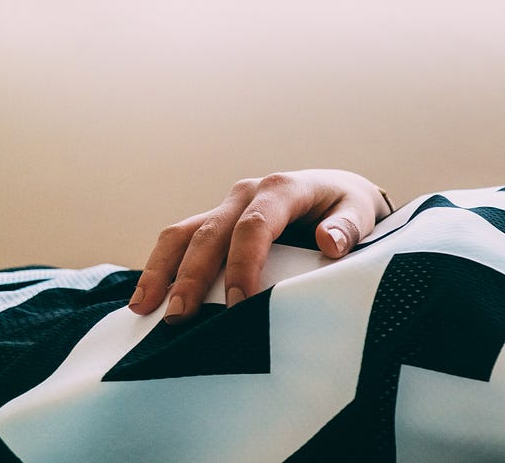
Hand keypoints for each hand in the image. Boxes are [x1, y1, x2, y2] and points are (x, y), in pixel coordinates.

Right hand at [127, 169, 391, 323]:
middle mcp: (247, 193)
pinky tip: (146, 299)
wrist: (336, 191)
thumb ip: (348, 227)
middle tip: (180, 316)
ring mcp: (226, 206)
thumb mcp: (360, 212)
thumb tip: (330, 242)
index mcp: (283, 188)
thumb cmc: (349, 206)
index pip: (255, 226)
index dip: (243, 264)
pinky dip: (161, 267)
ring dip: (163, 270)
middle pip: (210, 233)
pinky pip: (181, 241)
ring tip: (144, 309)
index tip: (240, 302)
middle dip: (192, 275)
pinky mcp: (215, 221)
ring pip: (183, 234)